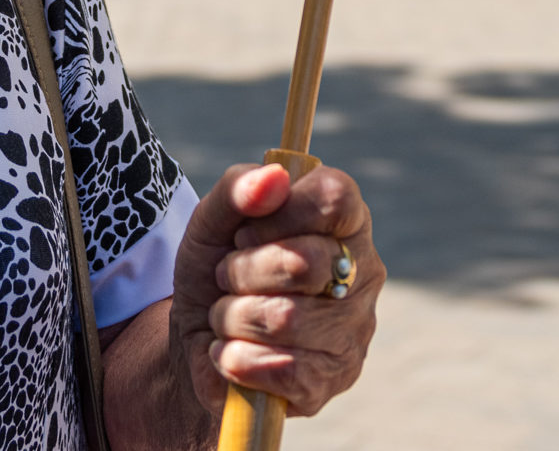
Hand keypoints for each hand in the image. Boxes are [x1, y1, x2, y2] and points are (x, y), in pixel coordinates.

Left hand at [168, 160, 380, 418]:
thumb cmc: (216, 276)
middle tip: (228, 278)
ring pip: (285, 318)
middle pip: (304, 262)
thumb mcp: (211, 223)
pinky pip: (281, 368)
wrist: (197, 348)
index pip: (335, 198)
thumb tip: (274, 178)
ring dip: (233, 318)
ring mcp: (353, 331)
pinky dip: (237, 359)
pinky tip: (233, 354)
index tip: (246, 231)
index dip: (282, 212)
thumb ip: (237, 188)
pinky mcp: (333, 380)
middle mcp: (361, 274)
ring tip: (228, 318)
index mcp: (343, 223)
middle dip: (242, 272)